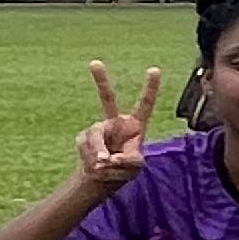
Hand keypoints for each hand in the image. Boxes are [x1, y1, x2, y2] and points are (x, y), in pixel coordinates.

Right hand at [78, 63, 163, 189]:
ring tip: (103, 166)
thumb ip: (128, 161)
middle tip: (94, 62)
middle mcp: (115, 122)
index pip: (145, 104)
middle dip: (101, 80)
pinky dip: (92, 161)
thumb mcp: (135, 167)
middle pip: (107, 98)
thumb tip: (109, 158)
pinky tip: (97, 168)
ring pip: (95, 135)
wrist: (102, 177)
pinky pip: (87, 149)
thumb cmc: (125, 168)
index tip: (154, 69)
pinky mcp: (83, 138)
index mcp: (135, 125)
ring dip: (99, 154)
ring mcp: (98, 129)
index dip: (150, 88)